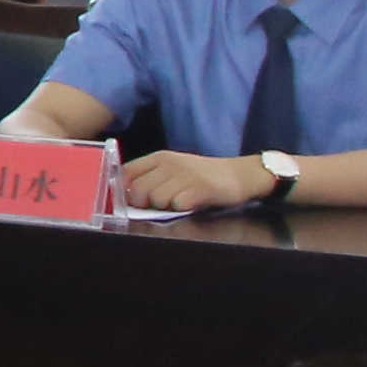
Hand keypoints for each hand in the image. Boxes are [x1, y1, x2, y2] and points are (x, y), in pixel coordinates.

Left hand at [123, 149, 270, 212]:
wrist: (241, 174)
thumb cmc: (203, 175)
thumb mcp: (174, 168)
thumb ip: (152, 177)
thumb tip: (128, 194)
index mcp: (160, 157)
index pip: (127, 172)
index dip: (125, 189)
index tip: (134, 198)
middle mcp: (170, 163)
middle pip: (138, 190)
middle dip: (144, 203)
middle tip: (159, 205)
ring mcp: (185, 175)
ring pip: (156, 199)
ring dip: (164, 207)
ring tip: (178, 202)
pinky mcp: (201, 188)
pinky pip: (178, 205)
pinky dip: (182, 209)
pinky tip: (191, 203)